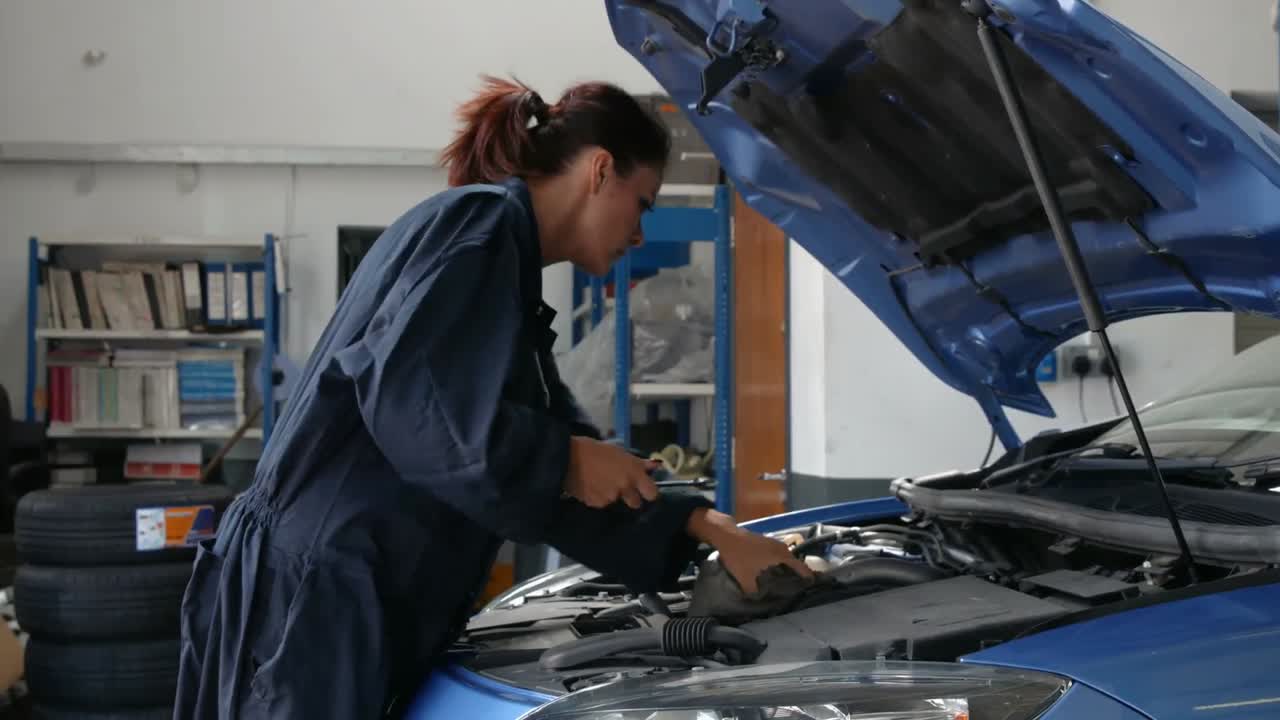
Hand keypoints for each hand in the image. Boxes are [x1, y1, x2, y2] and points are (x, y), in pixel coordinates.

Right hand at [564, 436, 659, 508]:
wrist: (567, 458)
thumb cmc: (594, 449)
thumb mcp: (618, 452)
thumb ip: (637, 462)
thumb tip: (654, 466)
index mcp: (633, 472)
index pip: (652, 493)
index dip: (648, 492)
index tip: (643, 489)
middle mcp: (625, 487)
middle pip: (636, 503)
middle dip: (631, 497)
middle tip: (621, 486)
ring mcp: (610, 498)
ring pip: (616, 501)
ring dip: (612, 494)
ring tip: (599, 480)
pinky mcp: (596, 504)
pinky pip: (601, 502)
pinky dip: (598, 496)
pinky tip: (590, 485)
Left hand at [686, 508, 812, 594]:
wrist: (726, 535)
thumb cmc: (738, 556)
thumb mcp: (745, 578)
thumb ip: (753, 591)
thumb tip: (757, 598)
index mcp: (781, 555)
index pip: (800, 566)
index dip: (806, 575)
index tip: (813, 582)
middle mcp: (780, 547)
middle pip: (793, 561)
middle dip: (797, 571)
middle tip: (801, 583)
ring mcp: (772, 542)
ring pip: (785, 556)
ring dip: (787, 565)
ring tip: (788, 578)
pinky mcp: (765, 540)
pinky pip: (777, 552)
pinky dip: (779, 560)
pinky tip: (772, 568)